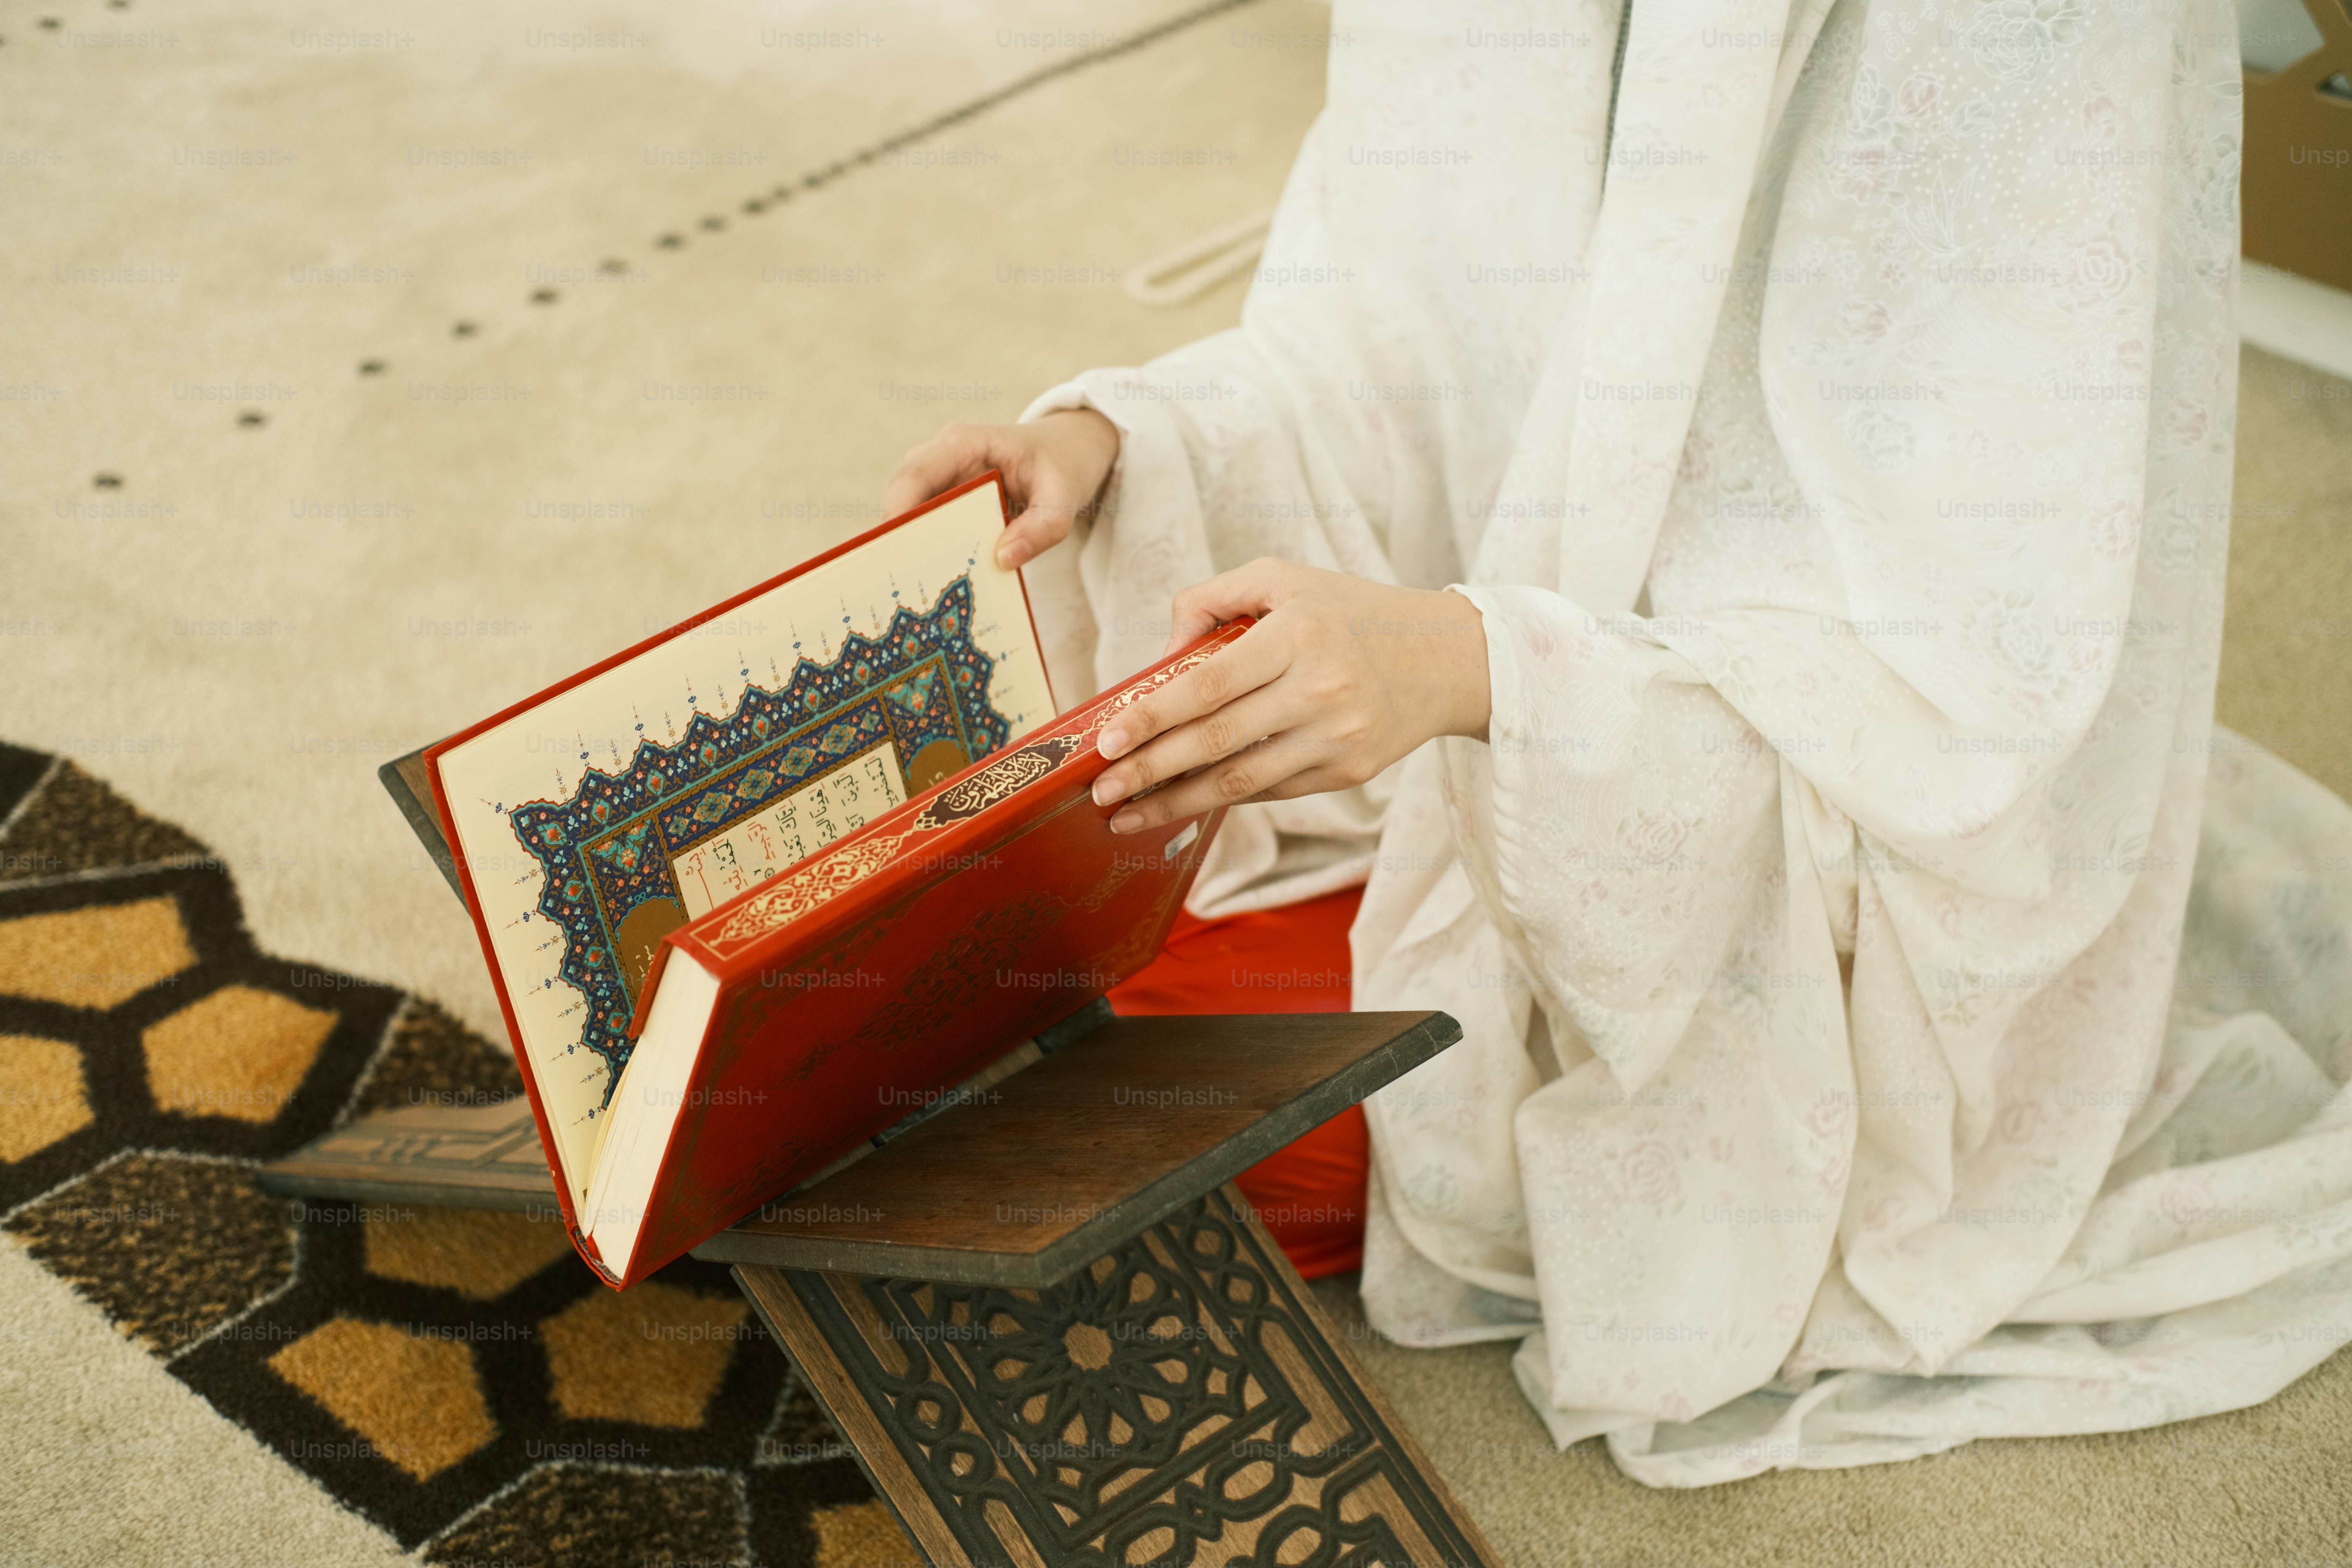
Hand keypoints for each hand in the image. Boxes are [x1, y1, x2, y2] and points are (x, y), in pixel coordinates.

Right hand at [882, 410, 1119, 569]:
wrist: (1067, 454)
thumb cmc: (1063, 466)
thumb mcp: (1065, 496)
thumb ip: (1042, 527)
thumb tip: (1004, 559)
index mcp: (963, 444)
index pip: (915, 475)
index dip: (898, 511)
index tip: (895, 550)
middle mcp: (942, 457)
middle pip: (903, 497)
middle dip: (900, 536)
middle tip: (905, 581)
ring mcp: (940, 479)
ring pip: (910, 514)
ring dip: (914, 546)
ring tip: (919, 587)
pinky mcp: (946, 500)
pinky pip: (928, 526)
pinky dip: (931, 550)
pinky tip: (941, 579)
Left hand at [1090, 559, 1490, 832]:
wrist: (1448, 657)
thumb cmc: (1352, 612)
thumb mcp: (1284, 578)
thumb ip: (1213, 600)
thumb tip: (1161, 656)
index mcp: (1298, 634)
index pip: (1209, 684)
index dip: (1153, 716)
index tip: (1107, 740)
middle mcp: (1320, 689)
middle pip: (1217, 740)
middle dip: (1150, 770)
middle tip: (1101, 789)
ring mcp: (1338, 737)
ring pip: (1241, 780)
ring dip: (1177, 803)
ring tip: (1127, 814)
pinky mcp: (1351, 771)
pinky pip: (1273, 791)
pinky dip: (1225, 798)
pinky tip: (1185, 803)